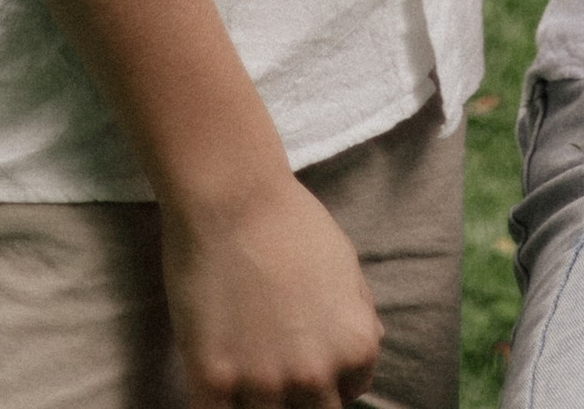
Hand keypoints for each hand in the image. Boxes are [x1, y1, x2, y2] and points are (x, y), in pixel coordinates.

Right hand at [162, 166, 381, 406]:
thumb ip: (359, 312)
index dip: (329, 375)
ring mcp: (263, 383)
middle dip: (299, 396)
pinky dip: (220, 405)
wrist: (231, 197)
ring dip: (259, 400)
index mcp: (355, 347)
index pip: (351, 391)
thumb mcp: (345, 262)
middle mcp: (314, 375)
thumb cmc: (291, 220)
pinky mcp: (213, 383)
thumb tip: (370, 344)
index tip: (306, 356)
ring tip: (246, 367)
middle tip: (276, 364)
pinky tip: (217, 382)